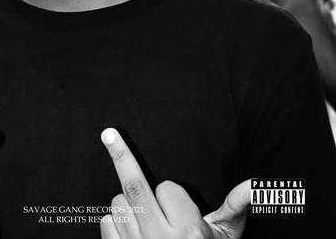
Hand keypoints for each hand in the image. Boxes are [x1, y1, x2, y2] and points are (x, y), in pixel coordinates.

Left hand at [100, 128, 249, 238]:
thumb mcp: (225, 238)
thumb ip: (234, 208)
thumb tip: (254, 183)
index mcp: (189, 232)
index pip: (168, 188)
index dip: (171, 192)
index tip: (177, 205)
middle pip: (135, 186)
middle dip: (120, 155)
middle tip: (108, 133)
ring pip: (119, 203)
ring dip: (126, 202)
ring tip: (144, 218)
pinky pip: (106, 223)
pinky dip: (114, 220)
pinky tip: (129, 230)